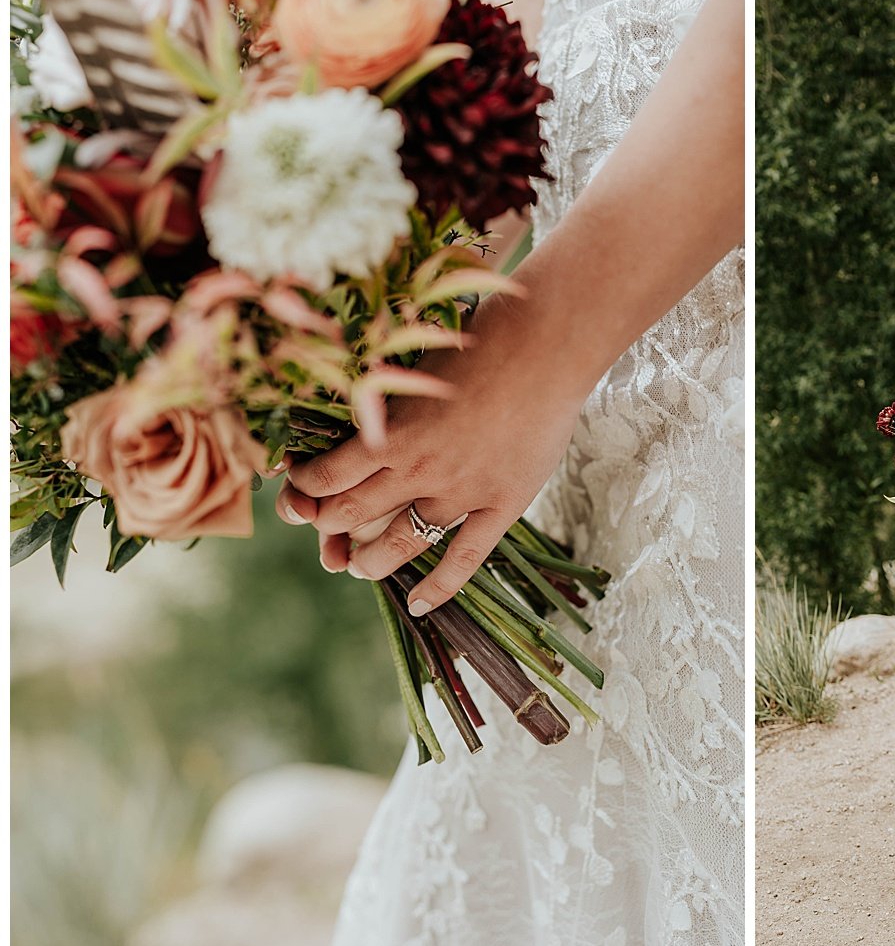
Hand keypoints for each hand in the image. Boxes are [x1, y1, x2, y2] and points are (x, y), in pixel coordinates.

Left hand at [278, 293, 592, 615]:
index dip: (304, 490)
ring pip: (398, 544)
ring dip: (368, 561)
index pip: (324, 478)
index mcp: (387, 430)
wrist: (543, 345)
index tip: (301, 490)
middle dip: (326, 528)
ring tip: (358, 567)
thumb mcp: (413, 363)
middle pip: (351, 515)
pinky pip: (463, 560)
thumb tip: (352, 413)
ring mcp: (459, 491)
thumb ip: (384, 398)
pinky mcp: (501, 504)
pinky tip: (418, 606)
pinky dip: (437, 588)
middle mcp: (415, 468)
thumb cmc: (477, 339)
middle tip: (324, 533)